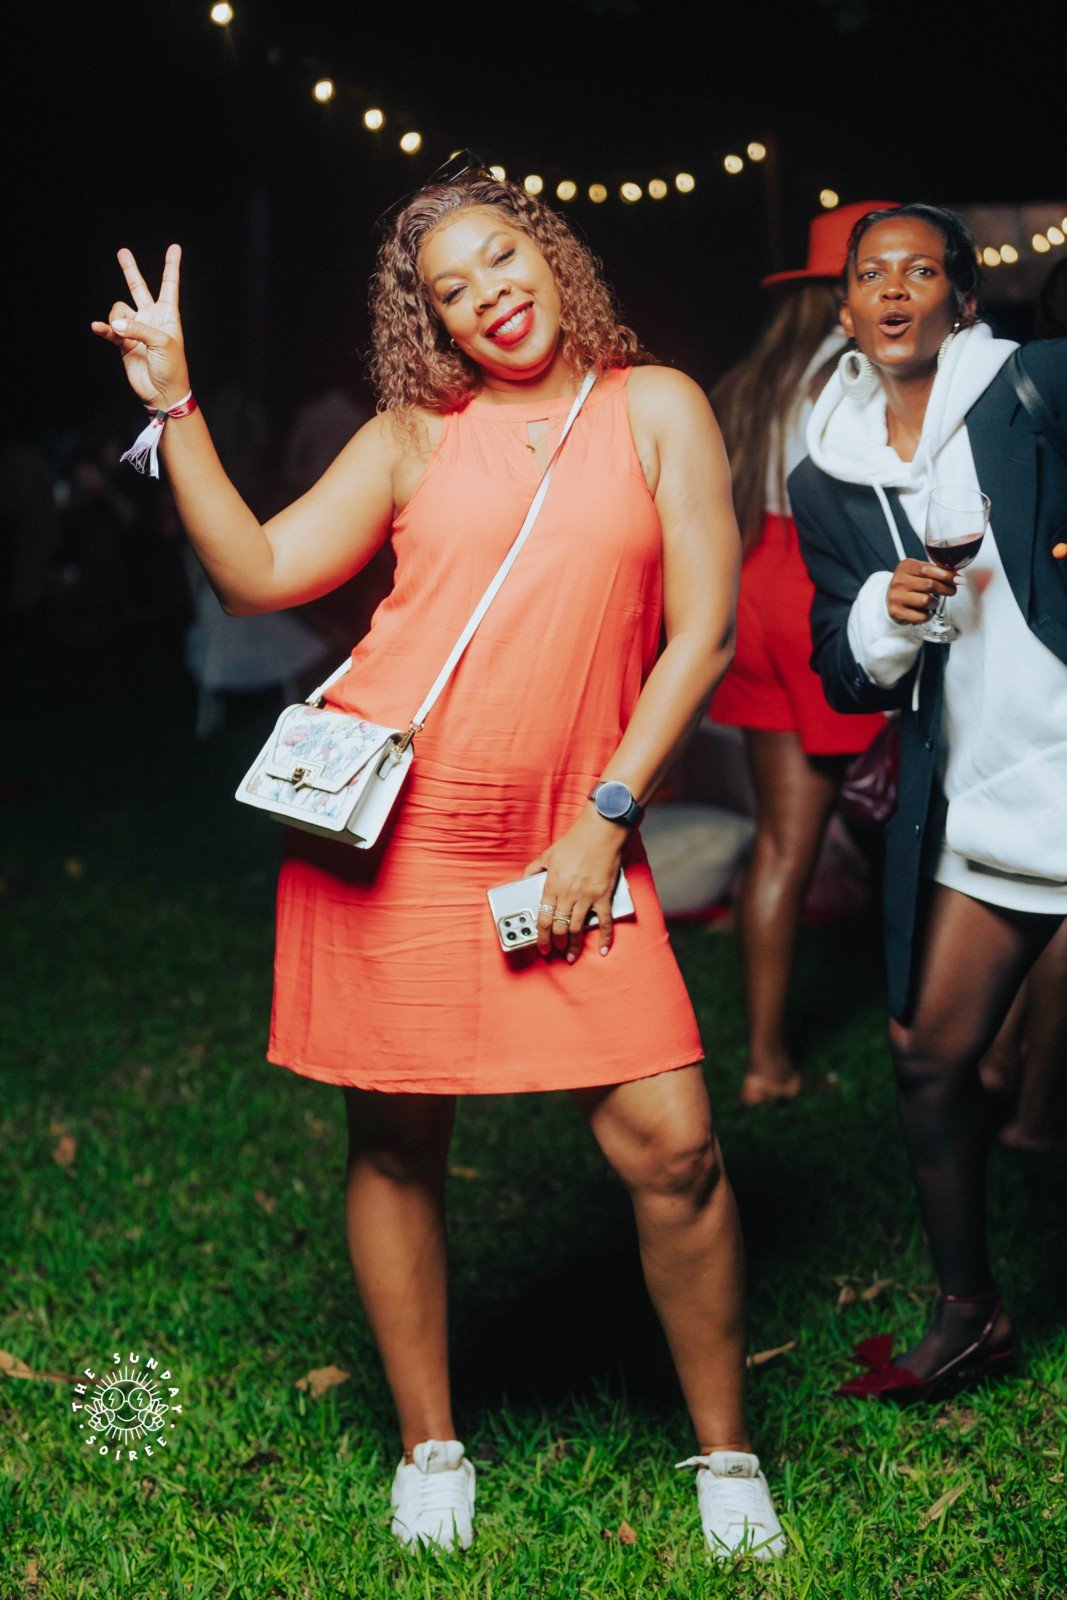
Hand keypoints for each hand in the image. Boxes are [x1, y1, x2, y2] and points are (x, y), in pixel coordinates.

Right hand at [90, 244, 189, 409]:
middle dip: (130, 270)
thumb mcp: (162, 343)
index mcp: (168, 315)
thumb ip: (138, 328)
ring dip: (117, 318)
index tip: (175, 248)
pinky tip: (98, 327)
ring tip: (122, 332)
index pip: (169, 285)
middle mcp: (151, 318)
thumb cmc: (172, 368)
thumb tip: (115, 323)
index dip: (171, 266)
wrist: (163, 392)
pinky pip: (109, 329)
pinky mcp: (123, 342)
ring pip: (118, 310)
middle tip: (122, 252)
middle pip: (138, 288)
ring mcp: (136, 329)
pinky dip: (104, 328)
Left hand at [524, 811, 625, 960]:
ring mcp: (587, 897)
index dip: (541, 936)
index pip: (543, 918)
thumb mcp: (548, 854)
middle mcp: (568, 895)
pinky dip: (605, 938)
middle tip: (554, 950)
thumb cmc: (575, 842)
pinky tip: (603, 950)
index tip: (541, 946)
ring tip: (570, 955)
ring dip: (573, 945)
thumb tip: (526, 878)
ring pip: (577, 928)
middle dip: (555, 942)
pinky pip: (604, 922)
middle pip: (559, 927)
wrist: (599, 834)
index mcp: (552, 886)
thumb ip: (535, 868)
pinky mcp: (604, 897)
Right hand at [886, 557, 956, 624]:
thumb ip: (936, 571)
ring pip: (926, 601)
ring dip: (935, 603)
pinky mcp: (896, 612)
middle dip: (946, 589)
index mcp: (905, 567)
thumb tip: (957, 577)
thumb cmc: (910, 584)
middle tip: (952, 591)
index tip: (959, 580)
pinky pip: (921, 616)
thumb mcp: (919, 572)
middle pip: (930, 585)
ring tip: (933, 602)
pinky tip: (925, 611)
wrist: (890, 598)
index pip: (928, 569)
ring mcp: (895, 597)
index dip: (947, 575)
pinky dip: (928, 615)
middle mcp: (898, 581)